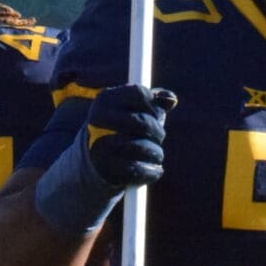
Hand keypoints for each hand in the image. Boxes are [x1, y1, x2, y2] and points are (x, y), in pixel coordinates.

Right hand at [34, 83, 175, 235]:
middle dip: (158, 131)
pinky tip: (155, 170)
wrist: (93, 157)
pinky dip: (152, 171)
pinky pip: (137, 169)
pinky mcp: (104, 168)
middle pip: (142, 121)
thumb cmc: (122, 127)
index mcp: (105, 99)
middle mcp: (98, 119)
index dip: (155, 105)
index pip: (139, 93)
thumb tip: (171, 99)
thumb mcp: (134, 109)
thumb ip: (155, 100)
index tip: (158, 116)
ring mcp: (99, 143)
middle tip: (159, 137)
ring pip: (141, 147)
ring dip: (156, 153)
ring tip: (156, 154)